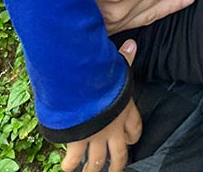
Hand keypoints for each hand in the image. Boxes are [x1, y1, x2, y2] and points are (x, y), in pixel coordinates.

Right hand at [61, 41, 141, 171]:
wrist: (84, 89)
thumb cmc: (102, 75)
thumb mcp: (116, 66)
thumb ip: (124, 58)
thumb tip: (132, 44)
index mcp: (126, 110)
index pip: (135, 128)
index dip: (134, 135)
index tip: (131, 140)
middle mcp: (113, 128)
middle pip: (119, 153)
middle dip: (118, 163)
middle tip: (116, 169)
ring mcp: (96, 137)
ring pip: (97, 161)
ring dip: (93, 169)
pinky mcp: (79, 140)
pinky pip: (74, 157)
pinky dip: (70, 163)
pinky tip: (67, 166)